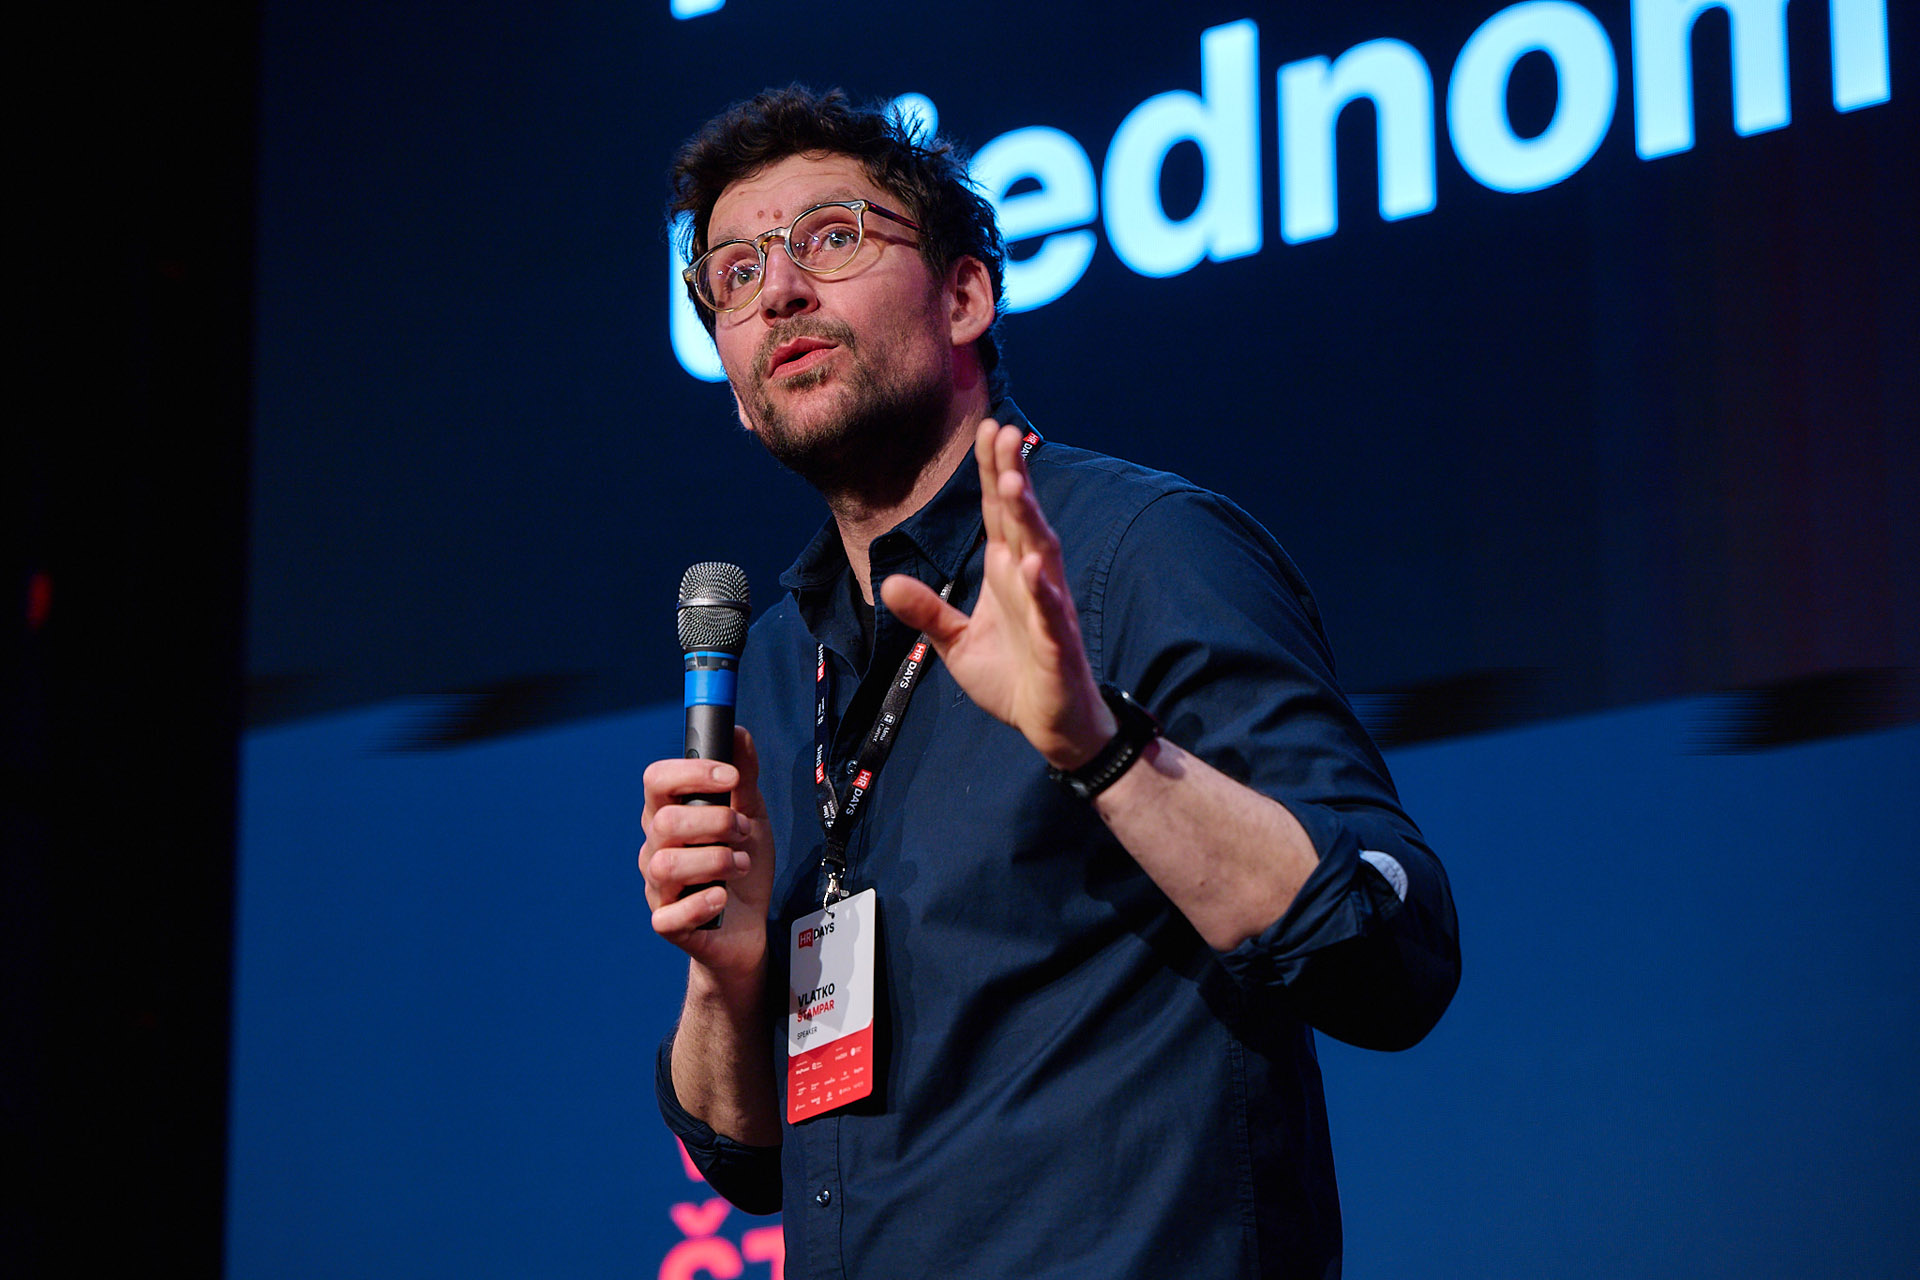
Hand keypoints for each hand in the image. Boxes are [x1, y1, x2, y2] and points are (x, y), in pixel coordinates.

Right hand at [639, 726, 775, 981]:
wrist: (749, 927)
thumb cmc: (742, 868)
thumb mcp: (752, 816)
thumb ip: (744, 777)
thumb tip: (737, 731)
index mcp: (669, 816)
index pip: (656, 780)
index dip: (692, 772)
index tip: (730, 776)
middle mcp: (656, 848)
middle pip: (664, 821)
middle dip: (714, 821)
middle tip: (742, 831)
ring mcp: (657, 887)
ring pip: (667, 865)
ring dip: (716, 860)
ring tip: (741, 864)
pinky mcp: (667, 923)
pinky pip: (670, 915)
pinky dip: (702, 902)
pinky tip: (722, 896)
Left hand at [880, 419, 1116, 769]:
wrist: (1051, 725)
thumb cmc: (1012, 677)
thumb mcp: (956, 644)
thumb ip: (928, 612)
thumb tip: (888, 584)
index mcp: (1007, 574)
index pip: (999, 514)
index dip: (994, 471)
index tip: (989, 429)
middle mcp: (1031, 581)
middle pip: (1020, 520)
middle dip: (1012, 476)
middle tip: (1003, 431)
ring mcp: (1048, 610)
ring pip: (1039, 555)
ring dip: (1027, 519)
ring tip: (1014, 483)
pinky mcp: (1057, 645)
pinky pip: (1050, 614)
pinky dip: (1042, 591)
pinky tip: (1031, 568)